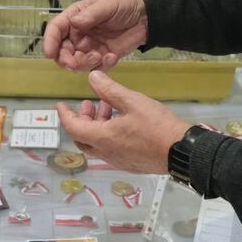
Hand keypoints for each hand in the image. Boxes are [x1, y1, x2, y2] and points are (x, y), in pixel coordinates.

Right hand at [41, 0, 147, 71]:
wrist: (146, 17)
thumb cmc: (123, 5)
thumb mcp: (107, 5)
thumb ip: (90, 15)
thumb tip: (74, 23)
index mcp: (75, 18)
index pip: (56, 29)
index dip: (50, 41)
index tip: (50, 53)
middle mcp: (78, 34)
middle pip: (62, 51)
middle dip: (66, 59)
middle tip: (75, 63)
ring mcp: (90, 48)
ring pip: (77, 63)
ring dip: (84, 64)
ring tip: (99, 56)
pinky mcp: (102, 58)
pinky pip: (96, 68)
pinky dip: (101, 66)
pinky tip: (112, 57)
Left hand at [57, 70, 188, 174]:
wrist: (181, 152)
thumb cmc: (156, 125)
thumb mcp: (132, 101)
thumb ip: (109, 90)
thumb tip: (92, 77)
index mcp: (102, 138)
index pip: (73, 128)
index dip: (64, 115)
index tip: (61, 104)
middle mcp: (106, 153)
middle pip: (82, 139)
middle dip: (81, 120)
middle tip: (89, 104)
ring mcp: (118, 161)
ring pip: (97, 144)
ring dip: (96, 126)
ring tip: (108, 108)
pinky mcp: (130, 164)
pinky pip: (110, 150)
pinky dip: (107, 135)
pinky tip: (122, 123)